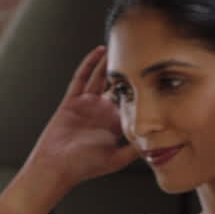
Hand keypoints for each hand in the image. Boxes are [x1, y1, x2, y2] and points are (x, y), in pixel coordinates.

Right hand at [24, 46, 139, 191]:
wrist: (57, 167)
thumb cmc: (85, 167)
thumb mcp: (117, 159)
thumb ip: (134, 149)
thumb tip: (157, 142)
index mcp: (113, 125)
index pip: (131, 102)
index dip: (141, 88)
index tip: (153, 74)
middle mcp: (101, 113)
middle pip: (116, 86)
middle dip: (127, 72)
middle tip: (140, 53)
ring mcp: (86, 105)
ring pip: (100, 78)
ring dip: (109, 63)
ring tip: (121, 46)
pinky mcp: (71, 101)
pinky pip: (81, 78)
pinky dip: (89, 64)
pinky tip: (98, 51)